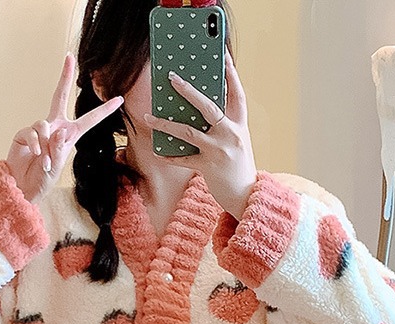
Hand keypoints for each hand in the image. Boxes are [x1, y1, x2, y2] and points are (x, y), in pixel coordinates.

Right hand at [6, 53, 123, 204]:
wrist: (22, 186)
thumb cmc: (43, 178)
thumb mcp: (57, 166)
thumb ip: (59, 148)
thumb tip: (58, 130)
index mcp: (69, 134)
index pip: (89, 120)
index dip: (104, 110)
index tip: (119, 99)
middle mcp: (55, 127)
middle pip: (60, 96)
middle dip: (65, 76)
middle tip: (70, 58)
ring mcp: (38, 129)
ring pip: (45, 125)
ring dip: (46, 145)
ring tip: (46, 162)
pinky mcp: (24, 133)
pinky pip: (32, 132)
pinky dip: (36, 145)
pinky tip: (36, 156)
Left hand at [143, 51, 257, 219]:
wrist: (245, 195)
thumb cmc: (238, 167)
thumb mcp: (237, 142)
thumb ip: (224, 126)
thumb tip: (199, 111)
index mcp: (240, 125)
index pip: (237, 95)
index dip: (231, 75)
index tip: (223, 58)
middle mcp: (231, 135)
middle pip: (208, 106)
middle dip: (188, 91)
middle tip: (172, 78)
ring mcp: (219, 150)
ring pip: (188, 131)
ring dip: (165, 123)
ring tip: (149, 117)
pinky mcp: (208, 167)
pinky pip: (183, 159)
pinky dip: (170, 156)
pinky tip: (158, 152)